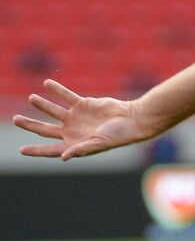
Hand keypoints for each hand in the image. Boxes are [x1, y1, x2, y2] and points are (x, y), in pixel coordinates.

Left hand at [11, 79, 152, 159]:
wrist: (133, 119)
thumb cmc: (118, 136)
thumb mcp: (99, 144)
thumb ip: (81, 149)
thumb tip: (63, 157)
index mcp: (74, 144)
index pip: (50, 149)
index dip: (35, 151)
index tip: (22, 150)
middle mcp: (72, 131)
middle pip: (45, 129)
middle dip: (30, 124)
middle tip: (16, 120)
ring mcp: (76, 117)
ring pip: (53, 111)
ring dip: (42, 105)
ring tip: (31, 98)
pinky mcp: (84, 104)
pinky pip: (67, 96)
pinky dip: (57, 90)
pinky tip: (47, 83)